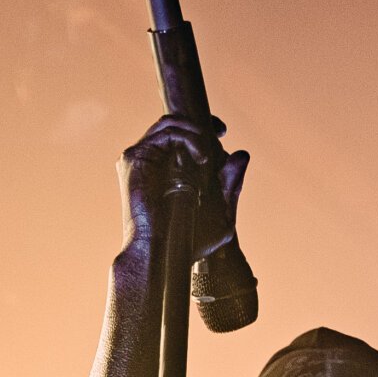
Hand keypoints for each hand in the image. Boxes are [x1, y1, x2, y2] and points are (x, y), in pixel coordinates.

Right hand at [118, 115, 248, 259]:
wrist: (165, 254)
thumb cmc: (191, 243)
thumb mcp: (221, 214)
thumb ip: (231, 185)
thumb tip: (242, 154)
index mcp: (167, 170)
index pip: (182, 133)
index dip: (203, 126)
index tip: (221, 131)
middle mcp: (153, 161)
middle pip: (175, 123)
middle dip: (201, 125)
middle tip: (219, 135)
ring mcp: (143, 157)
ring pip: (170, 123)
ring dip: (195, 131)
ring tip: (208, 155)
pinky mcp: (136, 158)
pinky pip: (165, 133)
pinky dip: (187, 137)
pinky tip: (201, 158)